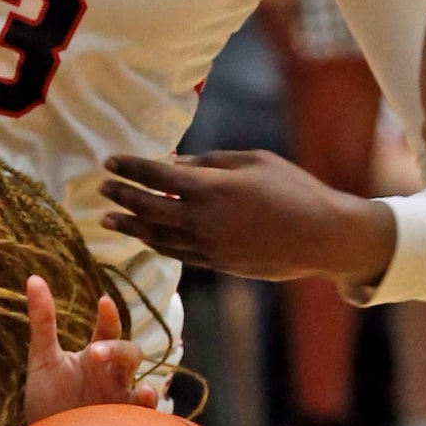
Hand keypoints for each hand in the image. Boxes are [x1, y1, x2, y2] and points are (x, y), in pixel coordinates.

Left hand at [25, 276, 158, 423]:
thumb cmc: (47, 398)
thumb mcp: (42, 359)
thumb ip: (42, 321)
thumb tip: (33, 278)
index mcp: (97, 357)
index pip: (108, 330)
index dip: (108, 316)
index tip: (102, 301)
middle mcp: (114, 376)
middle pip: (131, 354)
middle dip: (117, 350)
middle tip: (95, 352)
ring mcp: (120, 402)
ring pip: (144, 387)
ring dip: (144, 389)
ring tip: (140, 390)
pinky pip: (143, 421)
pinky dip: (145, 417)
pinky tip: (142, 415)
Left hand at [100, 149, 397, 285]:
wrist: (323, 236)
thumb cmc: (293, 189)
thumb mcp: (253, 161)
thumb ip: (209, 163)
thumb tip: (172, 164)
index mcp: (211, 189)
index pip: (157, 177)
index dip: (130, 168)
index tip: (109, 161)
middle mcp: (203, 220)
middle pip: (148, 208)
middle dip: (122, 197)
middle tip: (102, 189)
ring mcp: (208, 246)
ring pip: (158, 236)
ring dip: (131, 225)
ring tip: (109, 217)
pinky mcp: (217, 264)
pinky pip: (177, 253)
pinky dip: (156, 243)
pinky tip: (144, 236)